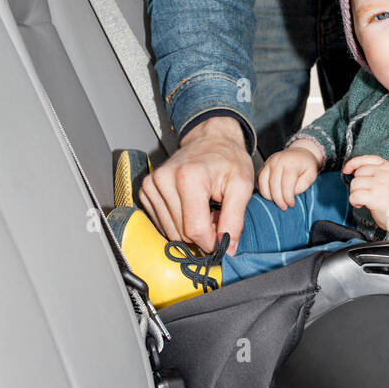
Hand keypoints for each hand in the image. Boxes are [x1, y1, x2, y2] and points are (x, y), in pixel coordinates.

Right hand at [138, 115, 254, 257]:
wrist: (211, 139)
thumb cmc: (228, 158)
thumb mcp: (242, 186)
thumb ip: (235, 219)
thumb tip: (227, 248)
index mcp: (189, 177)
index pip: (195, 229)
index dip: (212, 241)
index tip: (223, 237)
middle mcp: (164, 180)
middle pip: (181, 233)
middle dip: (202, 233)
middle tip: (216, 215)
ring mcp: (151, 185)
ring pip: (170, 231)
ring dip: (190, 228)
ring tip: (205, 209)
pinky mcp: (146, 191)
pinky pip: (161, 223)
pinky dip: (178, 222)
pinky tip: (190, 207)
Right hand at [257, 145, 322, 209]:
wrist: (300, 153)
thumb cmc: (306, 165)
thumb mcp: (311, 175)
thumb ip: (301, 186)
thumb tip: (290, 194)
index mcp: (291, 163)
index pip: (286, 184)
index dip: (287, 197)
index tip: (291, 204)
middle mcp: (278, 161)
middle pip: (273, 184)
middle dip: (278, 199)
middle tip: (284, 206)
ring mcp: (269, 162)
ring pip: (262, 182)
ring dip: (268, 195)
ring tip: (277, 202)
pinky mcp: (264, 165)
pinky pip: (259, 179)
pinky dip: (262, 189)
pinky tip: (270, 195)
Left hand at [341, 155, 388, 234]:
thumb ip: (380, 172)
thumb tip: (357, 170)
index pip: (367, 159)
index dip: (354, 163)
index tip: (347, 169)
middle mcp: (384, 173)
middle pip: (359, 172)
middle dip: (358, 184)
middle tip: (364, 193)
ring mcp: (379, 184)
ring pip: (355, 183)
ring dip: (355, 193)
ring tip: (364, 200)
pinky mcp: (374, 197)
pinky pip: (355, 195)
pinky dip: (354, 201)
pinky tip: (361, 204)